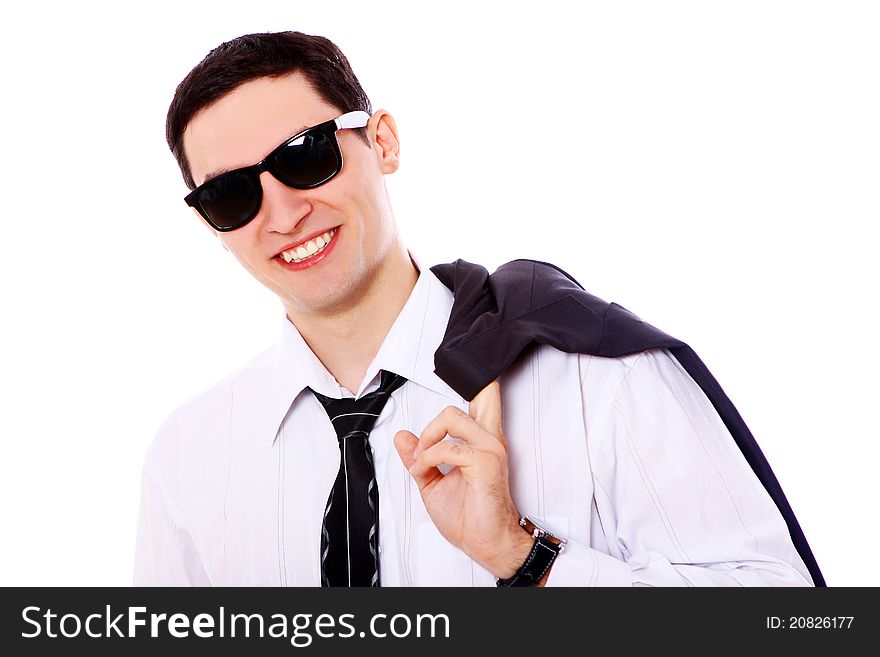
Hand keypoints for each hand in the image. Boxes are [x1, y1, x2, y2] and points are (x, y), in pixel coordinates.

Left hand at [393, 381, 533, 578]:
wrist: (485, 543)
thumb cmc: (468, 516)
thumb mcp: (432, 482)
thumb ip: (419, 456)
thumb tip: (402, 437)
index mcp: (482, 439)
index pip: (487, 397)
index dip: (482, 378)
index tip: (467, 363)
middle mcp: (490, 438)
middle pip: (475, 394)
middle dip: (438, 416)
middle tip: (423, 449)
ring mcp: (490, 448)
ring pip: (450, 416)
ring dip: (426, 439)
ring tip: (421, 462)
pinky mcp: (485, 462)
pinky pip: (446, 447)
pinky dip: (427, 458)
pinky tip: (424, 472)